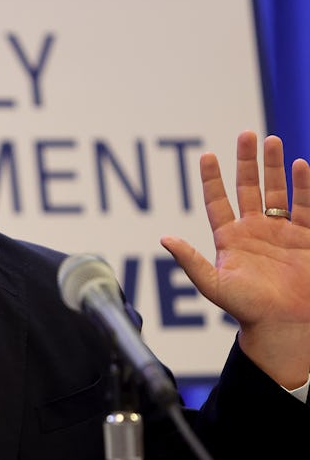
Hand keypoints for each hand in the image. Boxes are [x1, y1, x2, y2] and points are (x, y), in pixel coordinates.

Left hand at [161, 130, 309, 387]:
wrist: (283, 325)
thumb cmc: (246, 309)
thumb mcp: (213, 284)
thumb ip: (190, 260)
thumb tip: (164, 238)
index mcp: (229, 238)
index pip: (217, 201)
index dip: (212, 179)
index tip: (207, 155)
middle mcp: (254, 230)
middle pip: (249, 187)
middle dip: (247, 161)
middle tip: (247, 134)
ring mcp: (281, 232)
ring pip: (277, 191)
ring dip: (275, 167)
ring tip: (272, 140)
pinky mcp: (305, 238)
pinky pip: (305, 206)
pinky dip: (303, 187)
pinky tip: (301, 166)